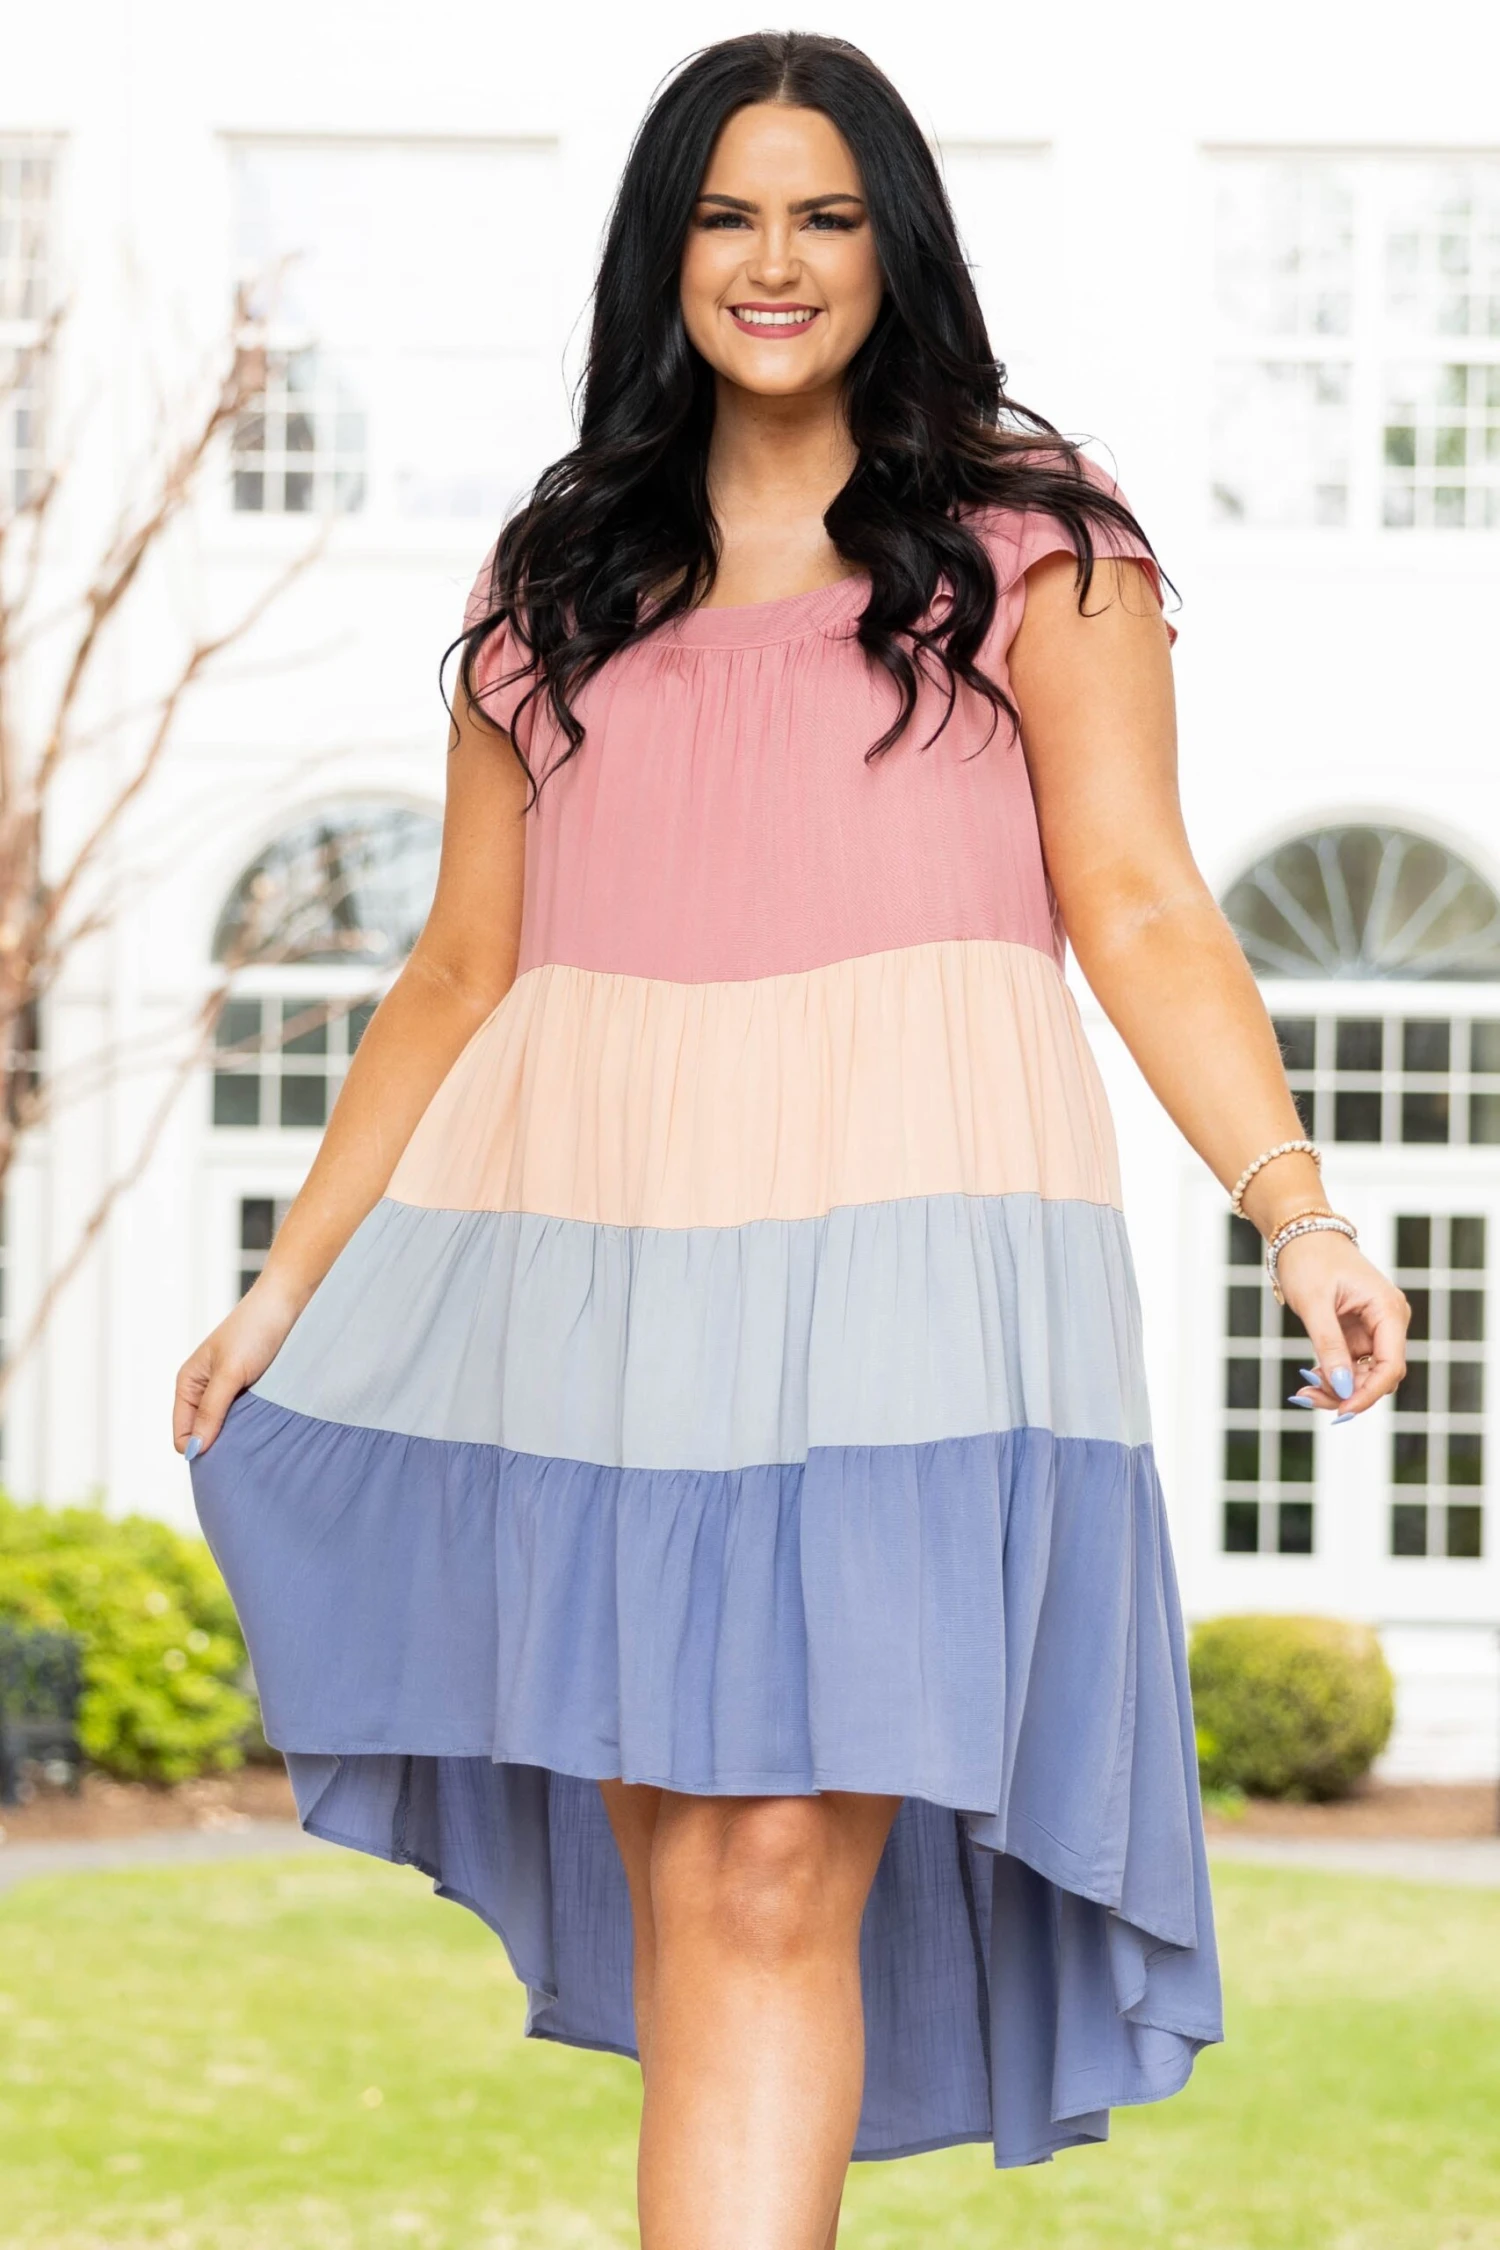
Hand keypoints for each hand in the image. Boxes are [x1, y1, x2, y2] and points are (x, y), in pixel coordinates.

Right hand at [173, 1276, 305, 1459]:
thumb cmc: (255, 1329)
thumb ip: (212, 1410)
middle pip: (205, 1436)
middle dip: (221, 1447)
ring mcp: (231, 1391)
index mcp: (189, 1384)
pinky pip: (250, 1419)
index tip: (226, 1458)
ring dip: (242, 1437)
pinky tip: (271, 1426)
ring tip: (261, 1437)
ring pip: (229, 1430)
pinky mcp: (254, 1390)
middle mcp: (206, 1390)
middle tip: (246, 1452)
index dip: (199, 1449)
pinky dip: (257, 1425)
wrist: (289, 1301)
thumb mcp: (230, 1372)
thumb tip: (194, 1450)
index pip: (183, 1434)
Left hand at [1277, 1230, 1409, 1419]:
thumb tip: (1341, 1386)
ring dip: (1337, 1388)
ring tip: (1304, 1391)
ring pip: (1364, 1375)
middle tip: (1309, 1398)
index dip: (1368, 1393)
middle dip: (1347, 1393)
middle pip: (1378, 1376)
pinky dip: (1333, 1376)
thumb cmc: (1309, 1258)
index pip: (1391, 1366)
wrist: (1301, 1234)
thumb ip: (1329, 1345)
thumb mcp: (1315, 1304)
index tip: (1341, 1410)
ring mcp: (1375, 1329)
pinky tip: (1309, 1381)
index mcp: (1388, 1310)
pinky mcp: (1359, 1333)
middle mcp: (1389, 1322)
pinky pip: (1351, 1365)